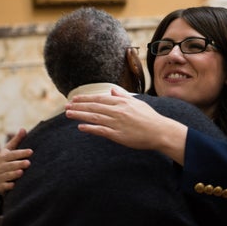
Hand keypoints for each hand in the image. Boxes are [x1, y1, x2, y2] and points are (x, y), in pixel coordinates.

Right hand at [0, 128, 32, 194]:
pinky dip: (8, 186)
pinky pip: (3, 186)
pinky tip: (14, 185)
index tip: (31, 151)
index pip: (12, 154)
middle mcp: (0, 166)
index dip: (21, 153)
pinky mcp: (0, 186)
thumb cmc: (4, 161)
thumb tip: (23, 129)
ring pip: (6, 175)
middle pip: (10, 165)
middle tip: (28, 163)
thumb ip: (16, 140)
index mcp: (3, 157)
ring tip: (21, 172)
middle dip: (18, 164)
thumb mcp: (8, 150)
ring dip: (13, 174)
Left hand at [66, 89, 187, 163]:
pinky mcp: (118, 135)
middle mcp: (117, 111)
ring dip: (80, 115)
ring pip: (94, 117)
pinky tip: (81, 127)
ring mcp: (117, 123)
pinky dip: (90, 128)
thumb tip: (111, 90)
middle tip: (67, 106)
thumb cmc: (149, 117)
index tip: (75, 98)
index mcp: (122, 102)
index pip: (99, 98)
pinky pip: (101, 131)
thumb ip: (122, 96)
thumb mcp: (137, 103)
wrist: (159, 131)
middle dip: (79, 106)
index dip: (86, 98)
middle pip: (94, 107)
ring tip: (69, 114)